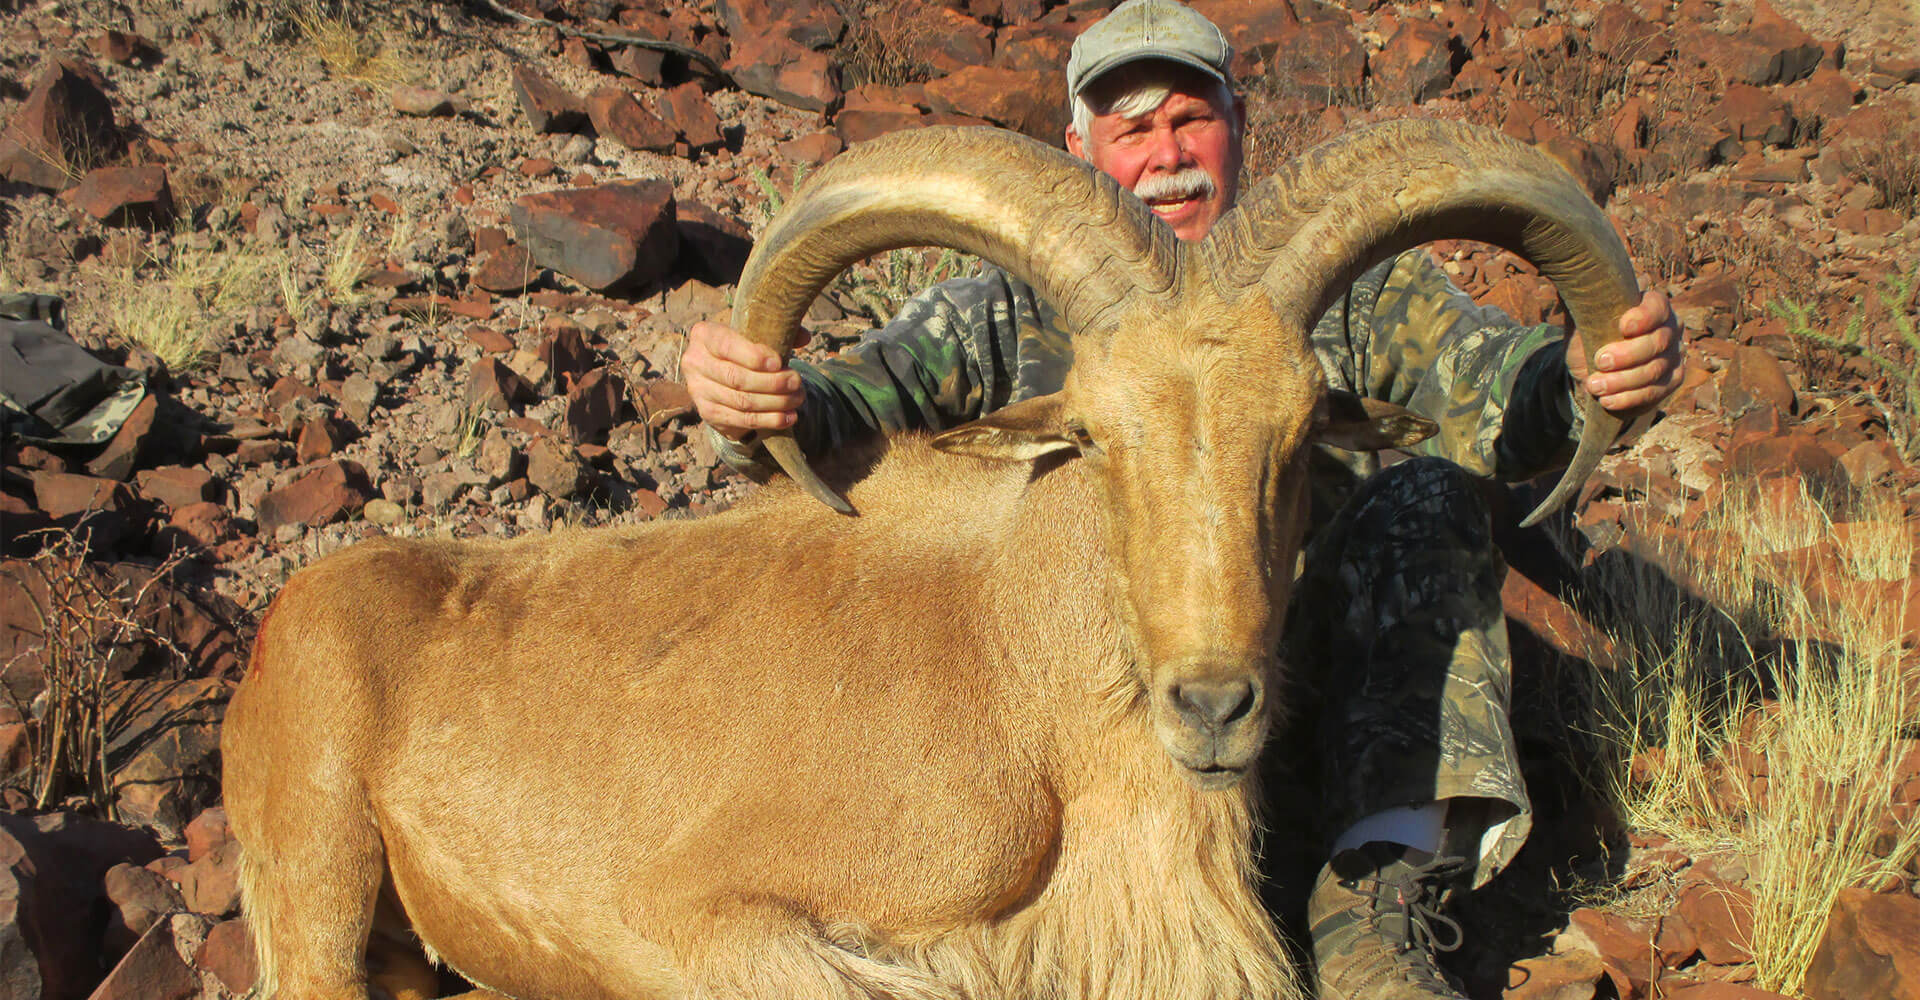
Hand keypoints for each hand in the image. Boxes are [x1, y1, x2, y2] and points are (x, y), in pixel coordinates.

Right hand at [681, 321, 805, 440]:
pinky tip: (788, 417)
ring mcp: (698, 390)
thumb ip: (779, 332)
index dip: (753, 356)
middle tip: (797, 382)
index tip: (779, 362)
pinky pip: (741, 420)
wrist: (723, 373)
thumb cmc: (744, 348)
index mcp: (704, 335)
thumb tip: (804, 337)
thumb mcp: (755, 334)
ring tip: (797, 398)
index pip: (726, 346)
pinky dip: (768, 420)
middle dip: (772, 382)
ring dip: (775, 403)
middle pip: (736, 377)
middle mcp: (694, 361)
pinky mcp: (707, 413)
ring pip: (741, 401)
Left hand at [1566, 290, 1684, 412]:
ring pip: (1655, 371)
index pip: (1658, 307)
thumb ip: (1581, 293)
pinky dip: (1630, 399)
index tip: (1622, 326)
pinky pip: (1656, 393)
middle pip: (1658, 343)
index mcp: (1653, 305)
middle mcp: (1671, 328)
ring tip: (1594, 385)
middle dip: (1627, 355)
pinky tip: (1607, 400)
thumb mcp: (1582, 313)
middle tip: (1599, 361)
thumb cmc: (1590, 331)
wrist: (1593, 365)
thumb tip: (1569, 269)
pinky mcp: (1671, 381)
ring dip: (1623, 381)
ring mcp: (1674, 356)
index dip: (1644, 317)